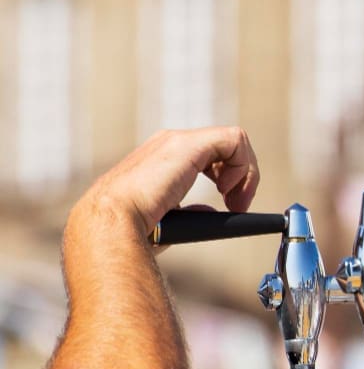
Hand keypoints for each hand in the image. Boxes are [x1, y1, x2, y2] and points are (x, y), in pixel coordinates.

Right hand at [83, 126, 259, 233]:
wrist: (112, 223)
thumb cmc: (135, 228)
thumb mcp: (170, 217)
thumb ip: (190, 208)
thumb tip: (210, 211)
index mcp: (166, 158)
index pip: (211, 156)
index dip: (230, 179)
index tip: (232, 207)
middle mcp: (172, 143)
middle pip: (226, 147)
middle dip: (243, 177)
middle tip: (238, 206)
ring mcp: (178, 141)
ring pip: (234, 141)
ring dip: (246, 174)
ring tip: (235, 201)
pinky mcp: (188, 144)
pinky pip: (234, 139)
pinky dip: (243, 166)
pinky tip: (228, 190)